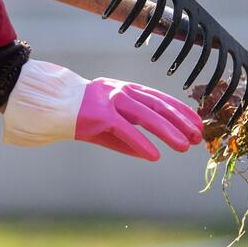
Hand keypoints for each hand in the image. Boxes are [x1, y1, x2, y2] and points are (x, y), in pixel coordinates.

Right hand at [2, 60, 202, 160]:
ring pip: (147, 116)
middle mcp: (122, 92)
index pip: (161, 99)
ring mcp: (111, 101)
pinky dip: (141, 143)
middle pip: (159, 106)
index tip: (197, 125)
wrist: (49, 107)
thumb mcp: (109, 127)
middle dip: (180, 122)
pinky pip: (125, 130)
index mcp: (127, 90)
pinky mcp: (99, 115)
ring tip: (183, 146)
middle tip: (197, 137)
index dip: (181, 112)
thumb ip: (129, 139)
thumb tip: (151, 155)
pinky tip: (154, 155)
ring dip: (167, 132)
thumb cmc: (80, 117)